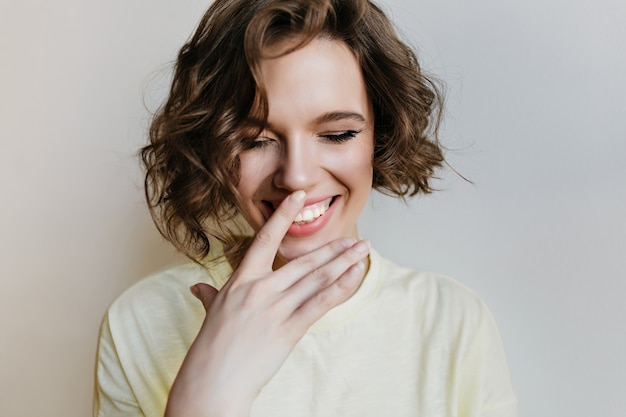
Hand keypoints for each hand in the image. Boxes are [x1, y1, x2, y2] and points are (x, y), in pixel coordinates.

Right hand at [165, 190, 369, 416]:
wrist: (212, 381)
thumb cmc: (210, 348)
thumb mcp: (210, 314)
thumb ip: (209, 296)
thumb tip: (197, 288)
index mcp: (241, 280)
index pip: (265, 239)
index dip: (283, 215)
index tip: (300, 197)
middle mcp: (260, 289)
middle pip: (304, 261)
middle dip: (334, 249)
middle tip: (355, 239)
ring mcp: (276, 308)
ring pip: (318, 278)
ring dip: (345, 262)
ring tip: (362, 250)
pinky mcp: (289, 329)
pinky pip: (321, 302)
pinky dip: (342, 286)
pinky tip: (356, 274)